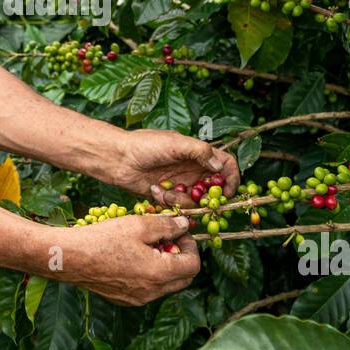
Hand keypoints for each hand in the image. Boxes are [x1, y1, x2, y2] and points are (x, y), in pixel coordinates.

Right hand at [59, 214, 200, 305]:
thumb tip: (184, 225)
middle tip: (166, 238)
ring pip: (166, 285)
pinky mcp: (125, 300)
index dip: (191, 245)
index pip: (193, 265)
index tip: (178, 231)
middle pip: (184, 278)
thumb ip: (166, 226)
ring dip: (166, 266)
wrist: (70, 258)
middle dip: (181, 257)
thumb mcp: (138, 224)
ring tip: (147, 246)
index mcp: (159, 273)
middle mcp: (151, 292)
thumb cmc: (103, 238)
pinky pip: (148, 289)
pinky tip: (133, 257)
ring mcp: (138, 298)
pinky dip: (150, 274)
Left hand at [105, 129, 240, 207]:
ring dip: (182, 200)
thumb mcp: (176, 143)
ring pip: (195, 201)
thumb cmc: (146, 145)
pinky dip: (168, 201)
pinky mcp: (168, 196)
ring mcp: (181, 184)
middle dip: (209, 198)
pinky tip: (154, 190)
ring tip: (165, 191)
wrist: (118, 158)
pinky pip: (178, 206)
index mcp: (198, 153)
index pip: (225, 164)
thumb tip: (220, 166)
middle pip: (214, 188)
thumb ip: (200, 151)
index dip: (231, 177)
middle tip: (201, 202)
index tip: (228, 191)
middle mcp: (192, 169)